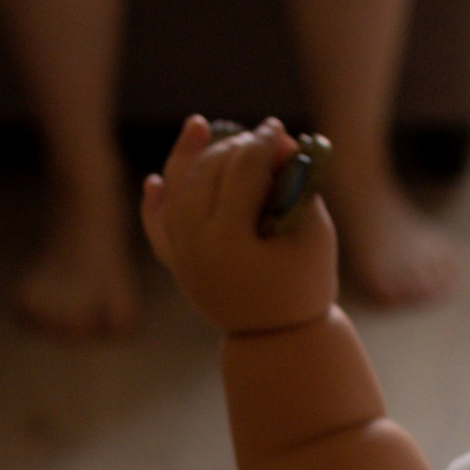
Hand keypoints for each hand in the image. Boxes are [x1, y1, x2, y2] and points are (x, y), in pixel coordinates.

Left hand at [142, 116, 339, 334]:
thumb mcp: (314, 233)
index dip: (261, 144)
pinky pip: (158, 228)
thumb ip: (298, 185)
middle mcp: (194, 245)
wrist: (279, 341)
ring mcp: (180, 255)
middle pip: (207, 176)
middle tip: (259, 138)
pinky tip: (156, 180)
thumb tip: (279, 141)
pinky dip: (155, 204)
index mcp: (229, 240)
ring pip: (178, 192)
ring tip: (202, 128)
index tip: (276, 127)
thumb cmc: (305, 284)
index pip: (242, 173)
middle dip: (233, 148)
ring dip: (190, 159)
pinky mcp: (177, 265)